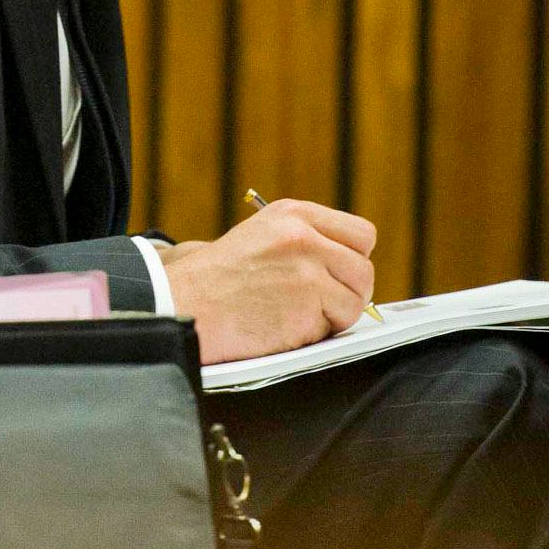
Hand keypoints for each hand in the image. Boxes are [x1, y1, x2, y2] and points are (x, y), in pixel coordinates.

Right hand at [158, 199, 376, 363]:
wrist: (184, 305)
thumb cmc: (216, 280)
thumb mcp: (261, 235)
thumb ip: (306, 240)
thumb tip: (350, 263)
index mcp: (295, 214)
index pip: (361, 235)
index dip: (352, 260)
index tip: (338, 276)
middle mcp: (305, 236)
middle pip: (364, 269)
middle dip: (348, 292)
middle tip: (320, 305)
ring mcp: (308, 270)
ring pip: (356, 300)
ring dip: (334, 316)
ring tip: (297, 316)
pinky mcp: (307, 305)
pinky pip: (337, 326)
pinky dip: (317, 334)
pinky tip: (285, 327)